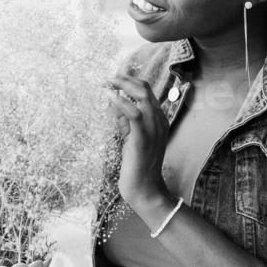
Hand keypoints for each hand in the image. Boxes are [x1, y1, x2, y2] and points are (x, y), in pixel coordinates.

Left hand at [106, 72, 172, 212]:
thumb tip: (114, 103)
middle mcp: (159, 121)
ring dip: (123, 86)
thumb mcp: (131, 138)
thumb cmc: (137, 164)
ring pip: (142, 96)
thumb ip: (124, 121)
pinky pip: (134, 113)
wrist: (145, 188)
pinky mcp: (143, 137)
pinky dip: (121, 101)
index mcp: (158, 120)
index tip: (114, 79)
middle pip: (145, 89)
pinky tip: (109, 96)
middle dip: (125, 80)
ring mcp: (153, 128)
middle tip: (109, 78)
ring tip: (107, 83)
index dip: (130, 82)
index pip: (147, 93)